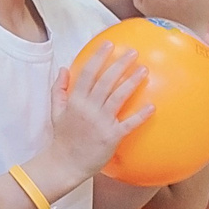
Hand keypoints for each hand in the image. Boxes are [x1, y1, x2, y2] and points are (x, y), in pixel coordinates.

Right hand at [47, 43, 151, 178]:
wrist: (65, 164)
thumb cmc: (62, 138)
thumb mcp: (56, 111)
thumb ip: (59, 89)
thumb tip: (64, 69)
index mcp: (75, 101)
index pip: (88, 73)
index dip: (98, 57)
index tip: (108, 45)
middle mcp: (88, 109)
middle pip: (106, 81)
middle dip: (120, 64)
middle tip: (133, 52)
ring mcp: (100, 122)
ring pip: (118, 97)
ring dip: (132, 82)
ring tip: (144, 70)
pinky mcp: (111, 137)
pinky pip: (128, 124)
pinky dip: (140, 116)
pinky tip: (151, 106)